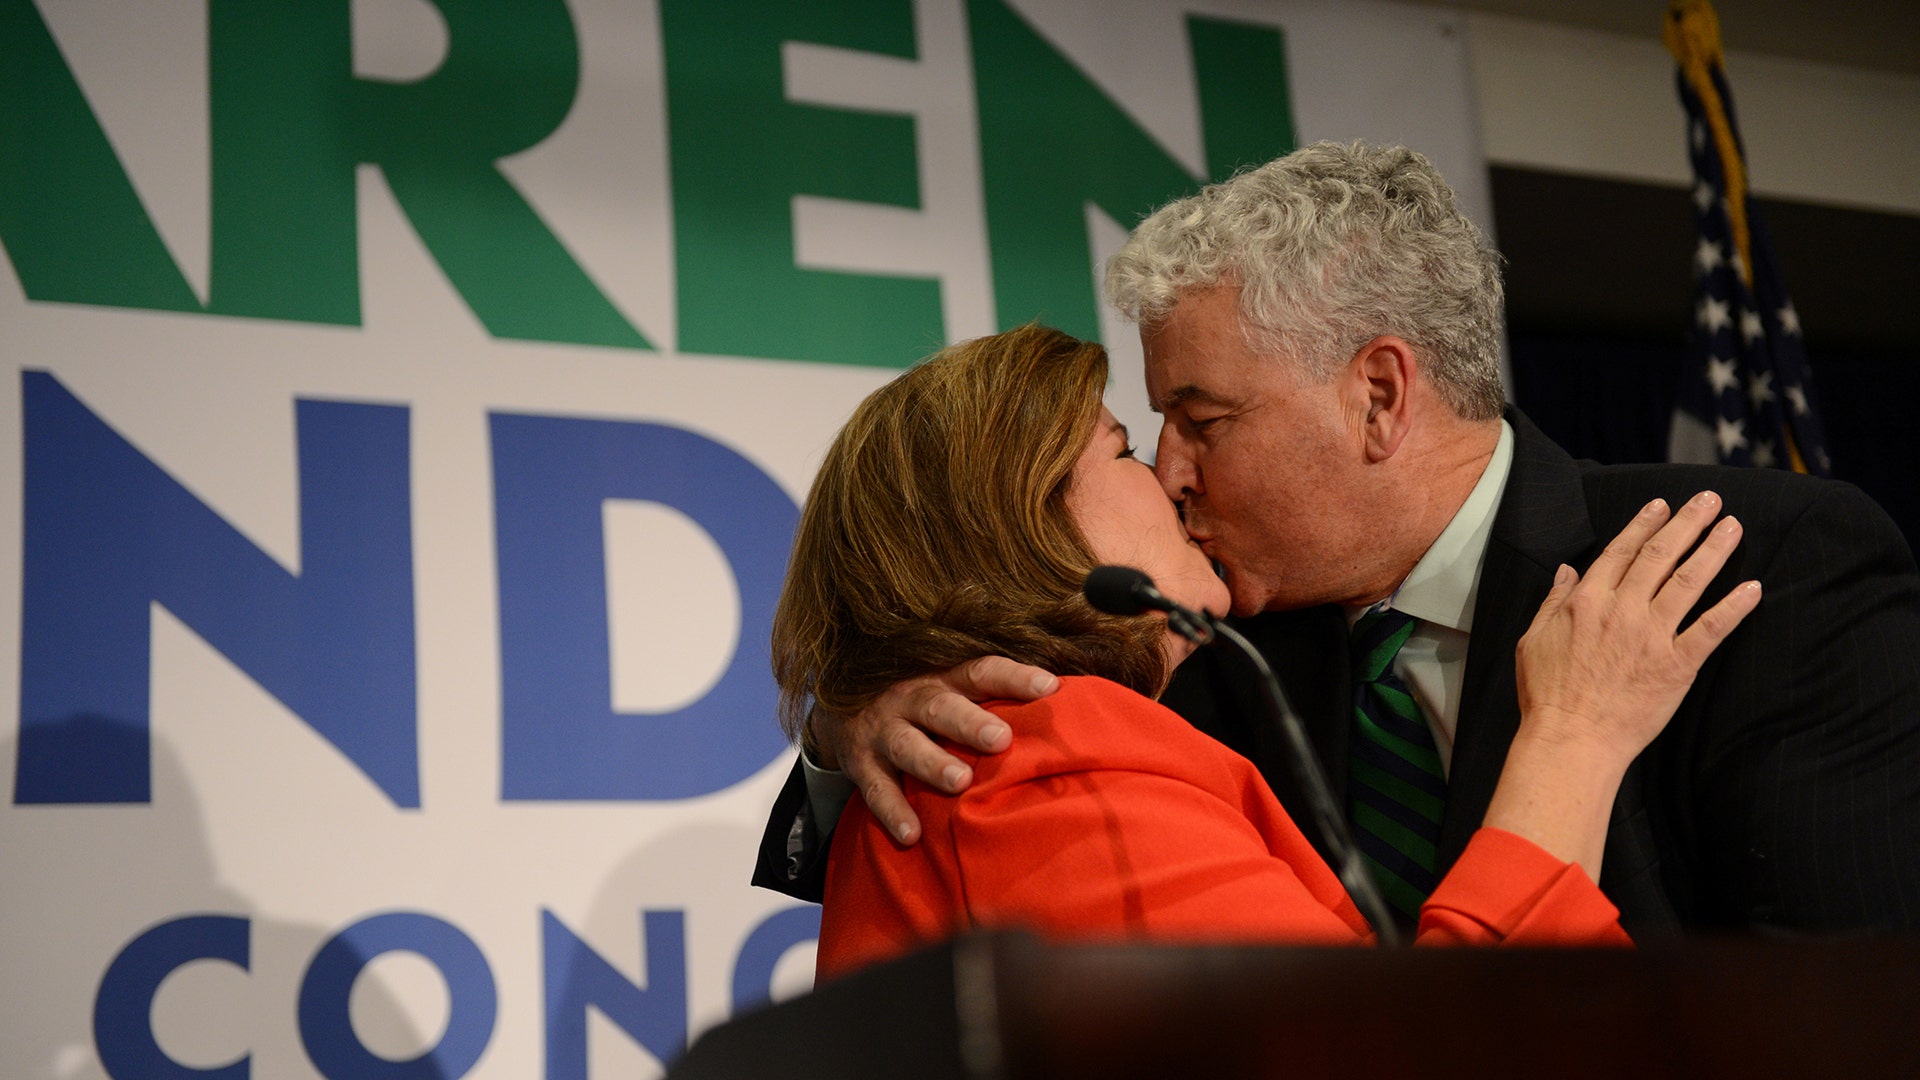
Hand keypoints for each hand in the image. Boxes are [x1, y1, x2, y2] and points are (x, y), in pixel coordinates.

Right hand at [808, 656, 1057, 843]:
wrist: (841, 705)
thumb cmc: (919, 700)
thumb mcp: (948, 685)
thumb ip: (993, 697)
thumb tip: (1068, 705)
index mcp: (942, 676)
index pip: (981, 672)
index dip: (1014, 677)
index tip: (1049, 686)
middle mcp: (911, 697)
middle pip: (940, 706)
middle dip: (969, 723)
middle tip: (1001, 739)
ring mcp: (883, 729)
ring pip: (906, 744)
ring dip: (932, 762)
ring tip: (959, 782)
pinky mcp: (859, 763)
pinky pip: (875, 789)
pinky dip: (892, 811)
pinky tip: (912, 834)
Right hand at [1515, 491, 1762, 764]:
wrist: (1571, 738)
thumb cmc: (1547, 694)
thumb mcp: (1533, 639)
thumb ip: (1553, 601)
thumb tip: (1566, 571)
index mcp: (1586, 601)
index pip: (1621, 552)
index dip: (1643, 525)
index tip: (1662, 506)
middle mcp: (1622, 609)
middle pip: (1660, 556)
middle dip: (1687, 523)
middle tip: (1710, 500)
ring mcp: (1651, 636)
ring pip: (1688, 582)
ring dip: (1713, 550)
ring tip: (1733, 527)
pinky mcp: (1676, 665)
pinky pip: (1710, 629)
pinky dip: (1733, 607)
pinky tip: (1752, 588)